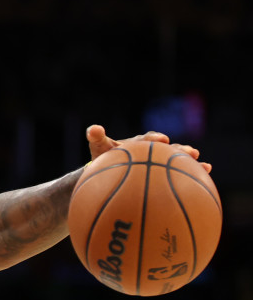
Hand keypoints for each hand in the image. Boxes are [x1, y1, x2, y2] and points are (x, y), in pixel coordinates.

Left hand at [86, 125, 210, 172]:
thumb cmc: (106, 156)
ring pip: (177, 158)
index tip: (161, 140)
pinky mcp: (164, 168)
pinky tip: (206, 171)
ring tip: (202, 164)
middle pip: (168, 148)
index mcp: (139, 142)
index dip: (154, 139)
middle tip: (189, 152)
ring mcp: (160, 158)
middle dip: (178, 150)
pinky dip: (193, 170)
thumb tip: (93, 128)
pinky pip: (180, 170)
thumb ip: (97, 137)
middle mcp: (153, 148)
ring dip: (188, 161)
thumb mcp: (100, 147)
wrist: (111, 167)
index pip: (147, 138)